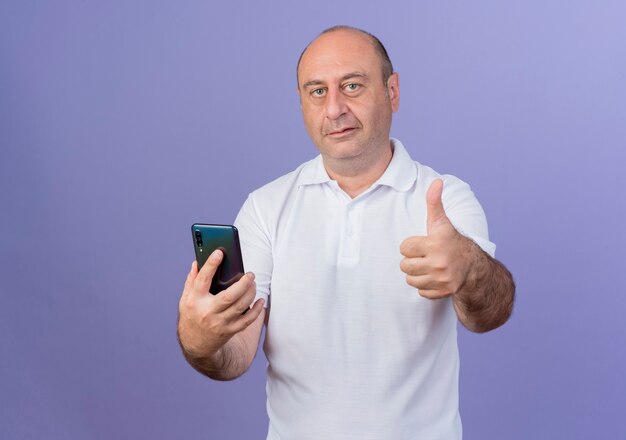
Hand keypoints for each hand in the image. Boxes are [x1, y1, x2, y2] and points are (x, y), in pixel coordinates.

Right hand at [177, 249, 264, 357]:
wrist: (194, 345)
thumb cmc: (191, 316)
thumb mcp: (185, 299)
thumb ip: (191, 280)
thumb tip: (197, 262)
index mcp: (194, 301)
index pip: (202, 280)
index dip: (211, 265)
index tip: (220, 252)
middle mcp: (207, 312)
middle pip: (228, 296)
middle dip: (242, 283)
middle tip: (250, 274)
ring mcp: (219, 323)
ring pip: (240, 306)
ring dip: (250, 293)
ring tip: (253, 283)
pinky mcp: (229, 331)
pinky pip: (247, 320)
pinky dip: (256, 310)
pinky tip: (260, 301)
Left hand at [400, 179, 473, 298]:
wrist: (474, 267)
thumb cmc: (452, 241)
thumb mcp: (442, 222)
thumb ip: (435, 202)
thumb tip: (437, 181)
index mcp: (435, 244)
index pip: (404, 247)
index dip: (412, 245)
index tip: (423, 244)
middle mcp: (439, 263)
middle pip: (404, 265)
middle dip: (412, 260)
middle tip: (425, 256)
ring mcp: (441, 279)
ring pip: (410, 280)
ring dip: (417, 274)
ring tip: (428, 266)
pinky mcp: (443, 292)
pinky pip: (420, 291)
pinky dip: (425, 286)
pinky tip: (434, 277)